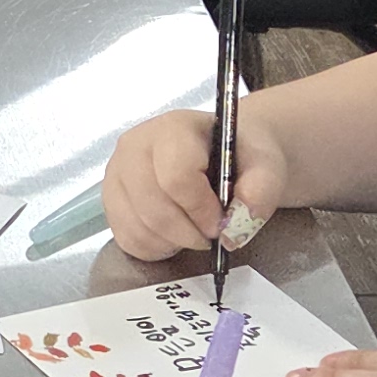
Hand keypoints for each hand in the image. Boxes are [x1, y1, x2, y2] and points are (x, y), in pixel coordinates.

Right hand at [102, 104, 290, 265]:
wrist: (223, 154)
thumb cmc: (238, 156)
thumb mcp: (265, 164)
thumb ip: (261, 189)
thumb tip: (237, 225)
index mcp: (173, 128)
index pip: (176, 177)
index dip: (201, 210)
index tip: (221, 223)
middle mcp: (134, 146)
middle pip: (152, 207)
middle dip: (187, 233)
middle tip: (210, 235)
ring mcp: (116, 175)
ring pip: (137, 228)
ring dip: (172, 243)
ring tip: (193, 231)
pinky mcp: (110, 202)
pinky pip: (127, 240)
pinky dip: (155, 248)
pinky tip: (174, 234)